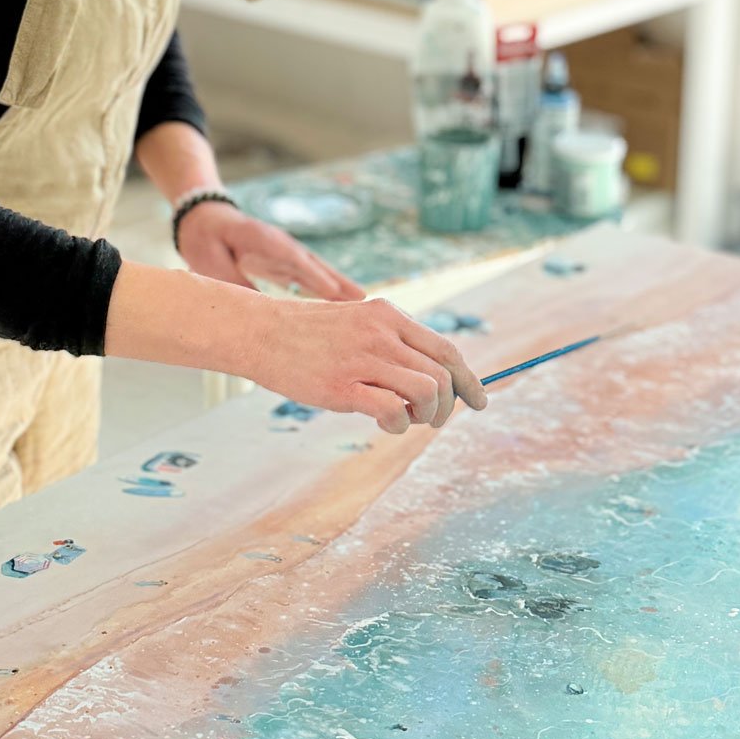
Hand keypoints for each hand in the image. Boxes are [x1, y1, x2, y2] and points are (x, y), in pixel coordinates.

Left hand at [175, 200, 364, 300]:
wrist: (203, 217)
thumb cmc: (204, 236)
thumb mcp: (209, 260)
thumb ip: (232, 281)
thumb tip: (254, 309)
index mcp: (261, 238)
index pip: (292, 257)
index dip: (312, 274)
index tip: (332, 291)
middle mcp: (279, 243)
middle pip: (313, 263)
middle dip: (337, 280)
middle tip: (362, 298)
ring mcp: (283, 250)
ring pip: (315, 269)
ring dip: (337, 284)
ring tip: (360, 300)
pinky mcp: (283, 259)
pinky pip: (306, 274)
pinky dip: (323, 285)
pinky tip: (337, 300)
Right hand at [239, 293, 488, 434]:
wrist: (260, 331)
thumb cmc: (309, 333)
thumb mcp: (358, 322)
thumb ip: (392, 342)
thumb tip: (429, 377)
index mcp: (389, 314)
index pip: (447, 349)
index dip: (469, 380)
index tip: (479, 400)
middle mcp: (383, 333)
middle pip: (442, 374)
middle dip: (447, 405)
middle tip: (430, 419)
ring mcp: (364, 359)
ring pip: (427, 391)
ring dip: (427, 415)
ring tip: (406, 418)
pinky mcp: (343, 387)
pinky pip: (394, 411)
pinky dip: (399, 423)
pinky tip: (384, 422)